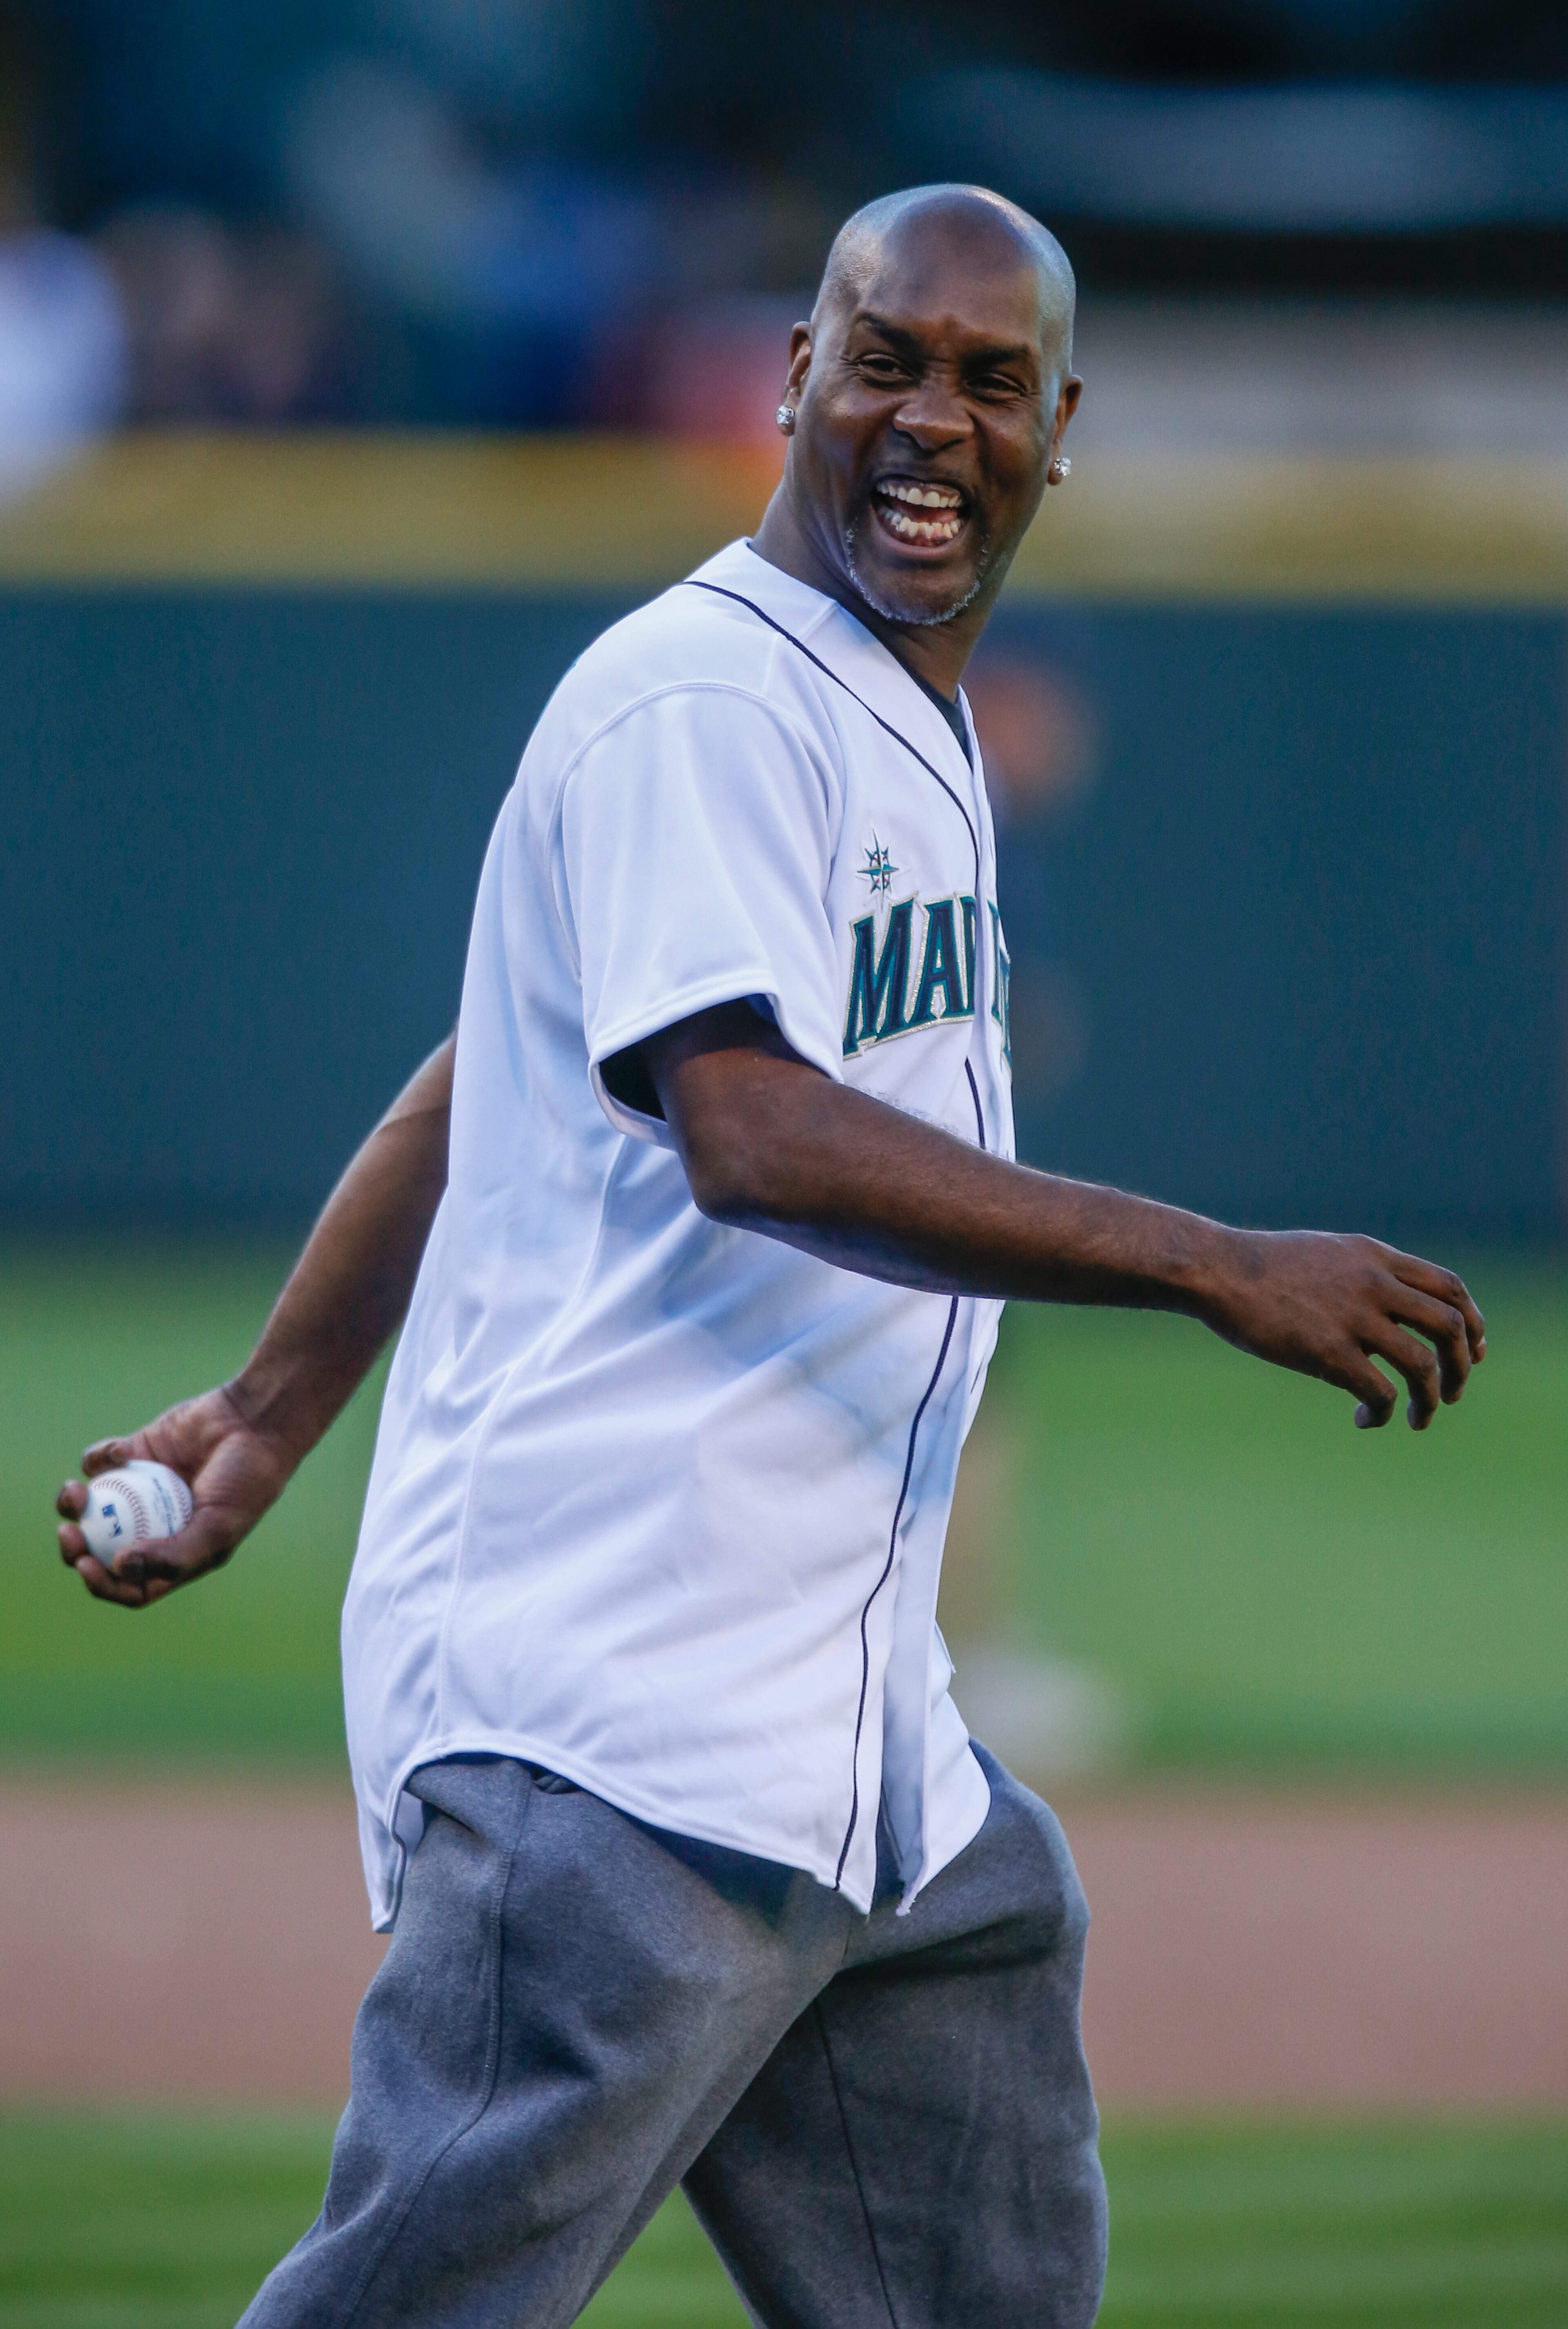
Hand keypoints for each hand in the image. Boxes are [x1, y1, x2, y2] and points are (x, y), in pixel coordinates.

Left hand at [55, 1384, 296, 1608]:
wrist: (255, 1422)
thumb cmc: (246, 1482)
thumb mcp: (217, 1527)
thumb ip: (173, 1555)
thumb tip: (119, 1566)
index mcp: (175, 1553)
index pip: (130, 1583)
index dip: (102, 1581)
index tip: (86, 1564)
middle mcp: (154, 1525)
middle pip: (101, 1548)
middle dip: (77, 1548)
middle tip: (69, 1534)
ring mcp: (141, 1490)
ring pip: (92, 1507)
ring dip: (73, 1504)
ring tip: (74, 1492)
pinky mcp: (136, 1453)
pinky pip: (101, 1461)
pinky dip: (100, 1458)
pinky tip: (120, 1451)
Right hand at [1203, 1231, 1484, 1428]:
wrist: (1216, 1269)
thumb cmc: (1261, 1266)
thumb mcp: (1327, 1253)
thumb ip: (1364, 1273)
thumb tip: (1388, 1304)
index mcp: (1375, 1257)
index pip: (1449, 1287)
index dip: (1472, 1322)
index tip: (1472, 1350)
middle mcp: (1373, 1283)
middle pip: (1449, 1325)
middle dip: (1462, 1366)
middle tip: (1450, 1392)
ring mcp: (1352, 1316)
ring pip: (1423, 1364)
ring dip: (1431, 1399)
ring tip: (1418, 1419)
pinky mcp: (1327, 1350)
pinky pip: (1379, 1392)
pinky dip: (1381, 1414)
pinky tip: (1363, 1420)